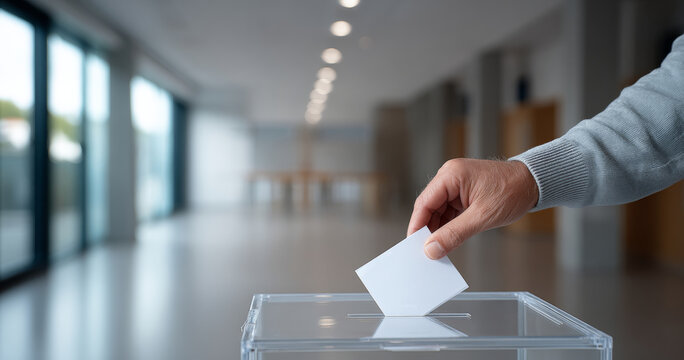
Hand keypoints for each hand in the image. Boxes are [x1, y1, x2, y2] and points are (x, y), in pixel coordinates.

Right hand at [407, 159, 537, 258]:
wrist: (534, 183)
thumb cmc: (512, 192)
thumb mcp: (482, 217)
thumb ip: (454, 234)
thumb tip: (432, 249)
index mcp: (451, 175)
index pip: (424, 202)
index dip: (417, 225)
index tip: (413, 245)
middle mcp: (449, 176)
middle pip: (429, 207)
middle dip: (427, 230)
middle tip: (426, 252)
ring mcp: (456, 184)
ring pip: (438, 211)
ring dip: (438, 229)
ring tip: (438, 249)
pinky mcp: (463, 192)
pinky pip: (449, 210)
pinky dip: (448, 225)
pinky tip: (448, 240)